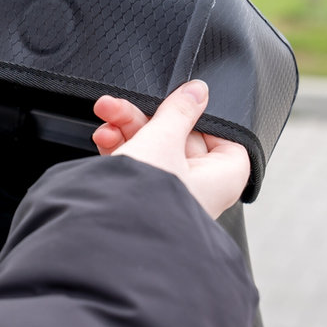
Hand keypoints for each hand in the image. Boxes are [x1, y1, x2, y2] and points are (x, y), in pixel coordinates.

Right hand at [92, 80, 249, 218]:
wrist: (107, 234)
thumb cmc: (146, 198)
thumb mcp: (162, 139)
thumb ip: (179, 111)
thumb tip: (196, 91)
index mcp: (222, 178)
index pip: (223, 139)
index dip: (200, 119)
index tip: (178, 105)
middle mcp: (200, 191)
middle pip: (179, 139)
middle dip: (144, 119)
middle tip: (121, 105)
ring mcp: (170, 198)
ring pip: (153, 150)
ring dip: (126, 129)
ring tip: (105, 114)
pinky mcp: (142, 202)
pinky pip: (136, 167)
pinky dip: (120, 150)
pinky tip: (103, 138)